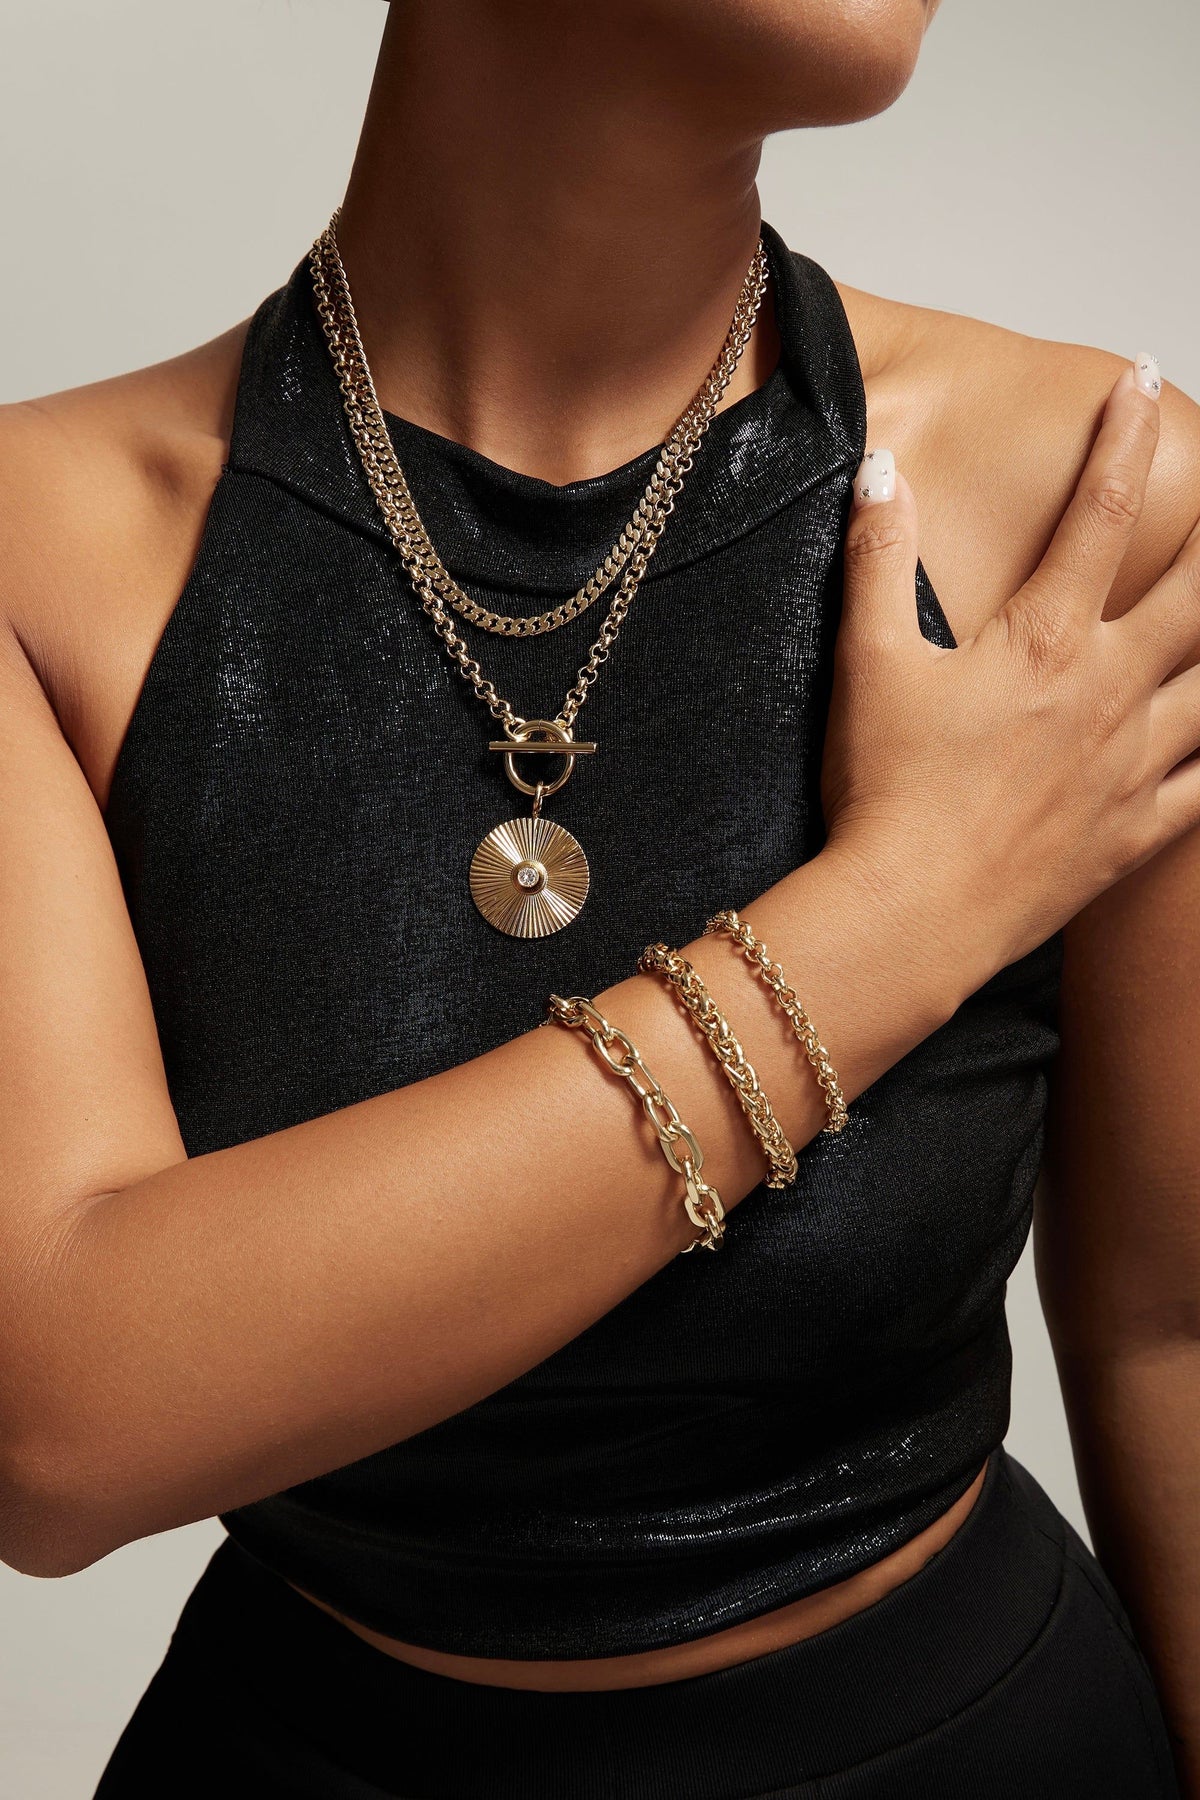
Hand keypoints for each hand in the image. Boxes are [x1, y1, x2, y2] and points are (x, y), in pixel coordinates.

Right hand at [821, 358, 1199, 976]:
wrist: (910, 913)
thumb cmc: (884, 791)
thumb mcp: (868, 663)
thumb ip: (879, 558)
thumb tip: (883, 471)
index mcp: (1046, 639)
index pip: (1101, 510)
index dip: (1123, 436)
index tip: (1140, 379)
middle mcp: (1109, 690)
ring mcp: (1133, 763)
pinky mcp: (1135, 830)